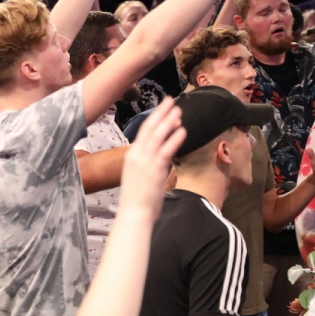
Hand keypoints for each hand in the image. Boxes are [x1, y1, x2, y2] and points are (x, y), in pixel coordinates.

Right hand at [118, 96, 186, 219]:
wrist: (133, 213)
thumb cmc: (137, 199)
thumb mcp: (139, 176)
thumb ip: (148, 164)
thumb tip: (161, 158)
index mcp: (132, 156)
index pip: (143, 131)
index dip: (154, 118)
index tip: (163, 108)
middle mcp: (136, 155)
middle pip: (149, 128)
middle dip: (161, 113)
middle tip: (171, 101)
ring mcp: (145, 162)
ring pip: (157, 136)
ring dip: (168, 122)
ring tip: (178, 111)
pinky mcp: (154, 170)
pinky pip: (166, 150)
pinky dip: (174, 139)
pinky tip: (182, 130)